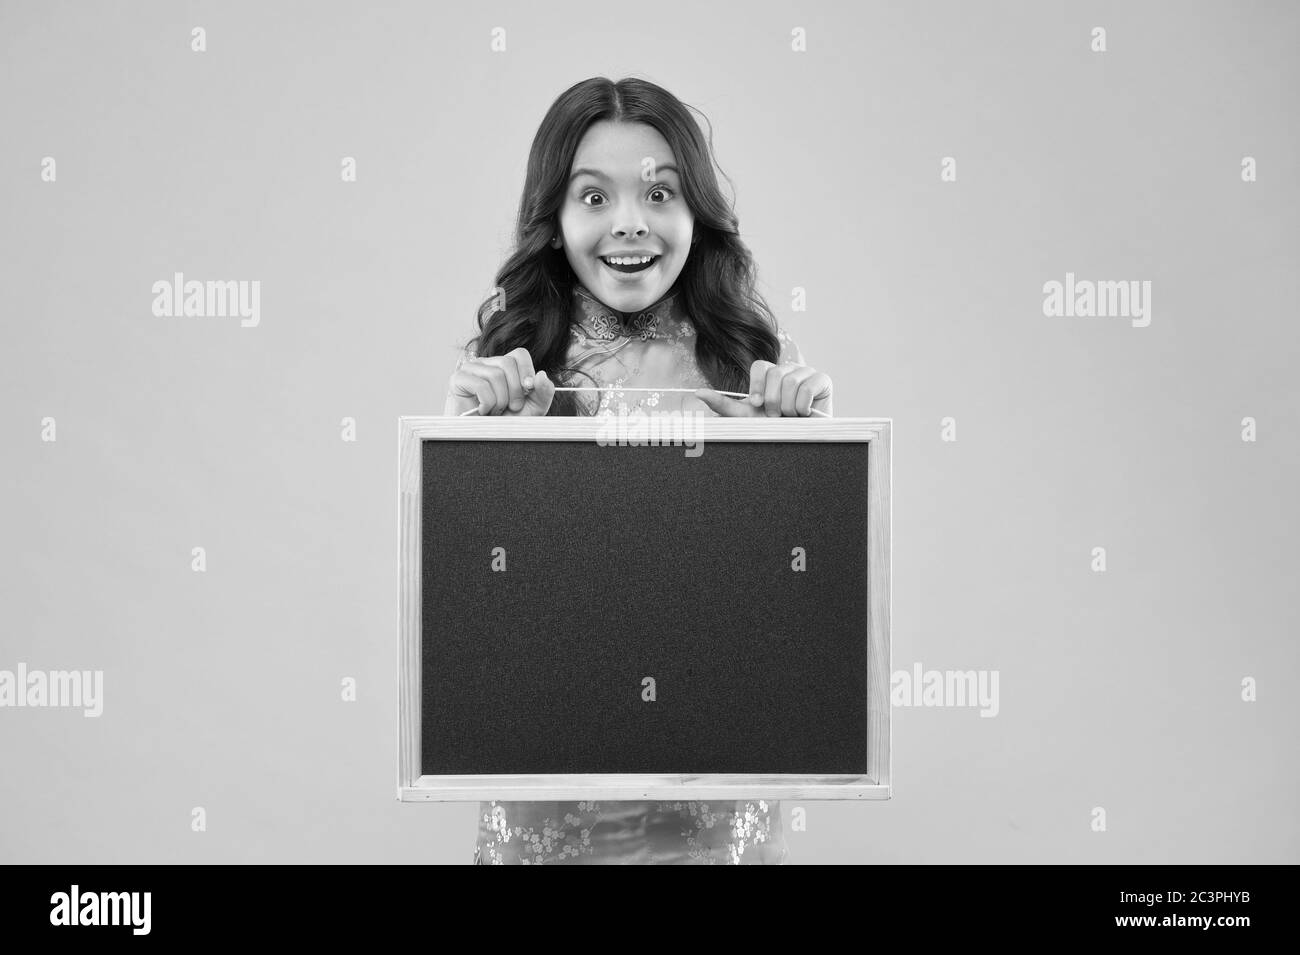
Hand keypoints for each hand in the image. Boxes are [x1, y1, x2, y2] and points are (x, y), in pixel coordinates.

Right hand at [445, 347, 555, 415]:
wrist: (483, 438)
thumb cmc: (506, 422)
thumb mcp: (533, 408)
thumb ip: (543, 392)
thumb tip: (542, 374)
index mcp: (504, 366)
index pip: (519, 354)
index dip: (527, 372)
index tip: (528, 390)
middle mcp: (486, 363)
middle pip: (507, 363)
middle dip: (515, 391)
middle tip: (510, 407)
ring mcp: (470, 369)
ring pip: (495, 375)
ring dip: (500, 400)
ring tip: (495, 411)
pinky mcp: (458, 380)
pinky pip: (480, 385)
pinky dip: (487, 403)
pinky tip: (483, 411)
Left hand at [694, 360, 831, 416]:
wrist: (801, 442)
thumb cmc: (773, 429)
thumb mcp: (746, 418)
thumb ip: (723, 405)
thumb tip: (698, 393)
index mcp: (770, 374)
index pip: (760, 366)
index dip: (757, 387)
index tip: (757, 406)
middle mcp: (788, 370)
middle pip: (776, 373)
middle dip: (773, 402)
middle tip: (777, 416)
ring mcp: (807, 373)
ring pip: (791, 381)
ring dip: (788, 406)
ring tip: (790, 417)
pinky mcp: (823, 381)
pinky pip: (809, 386)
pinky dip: (803, 405)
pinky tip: (804, 414)